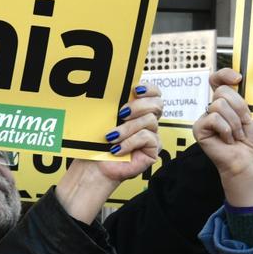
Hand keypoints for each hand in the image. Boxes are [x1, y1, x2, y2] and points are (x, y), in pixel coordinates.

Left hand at [55, 85, 161, 223]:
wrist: (94, 165)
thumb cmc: (98, 142)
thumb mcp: (105, 119)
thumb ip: (114, 104)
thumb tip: (115, 89)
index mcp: (138, 110)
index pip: (154, 93)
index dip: (149, 88)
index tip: (136, 89)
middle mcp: (148, 121)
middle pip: (157, 104)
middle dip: (139, 105)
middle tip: (122, 113)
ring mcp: (152, 135)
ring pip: (149, 121)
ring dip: (127, 128)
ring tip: (111, 137)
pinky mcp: (153, 149)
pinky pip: (146, 137)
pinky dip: (129, 142)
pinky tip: (117, 149)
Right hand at [194, 69, 252, 206]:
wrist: (247, 160)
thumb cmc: (251, 140)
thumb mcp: (252, 113)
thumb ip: (243, 97)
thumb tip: (238, 80)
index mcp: (226, 102)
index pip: (218, 79)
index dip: (225, 74)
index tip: (238, 79)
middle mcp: (213, 108)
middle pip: (222, 92)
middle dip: (239, 108)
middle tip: (244, 124)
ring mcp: (204, 118)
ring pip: (219, 105)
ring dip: (234, 122)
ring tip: (236, 135)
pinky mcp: (198, 128)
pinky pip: (214, 118)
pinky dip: (226, 130)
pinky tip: (227, 140)